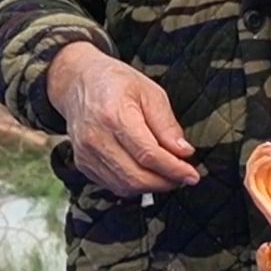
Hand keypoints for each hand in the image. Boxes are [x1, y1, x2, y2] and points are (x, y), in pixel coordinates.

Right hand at [46, 41, 199, 196]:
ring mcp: (86, 154)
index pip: (148, 154)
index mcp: (115, 116)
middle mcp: (96, 139)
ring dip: (152, 187)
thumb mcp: (150, 92)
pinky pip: (112, 185)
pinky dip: (134, 185)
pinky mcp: (83, 164)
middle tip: (184, 177)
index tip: (192, 175)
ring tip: (169, 176)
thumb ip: (167, 125)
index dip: (174, 169)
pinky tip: (148, 174)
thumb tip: (184, 152)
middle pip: (136, 176)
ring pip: (124, 186)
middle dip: (166, 182)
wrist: (78, 83)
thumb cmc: (116, 83)